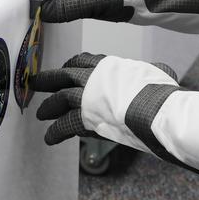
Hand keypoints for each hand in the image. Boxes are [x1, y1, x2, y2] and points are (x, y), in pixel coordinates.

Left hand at [34, 52, 178, 144]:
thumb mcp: (157, 72)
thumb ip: (150, 72)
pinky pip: (64, 125)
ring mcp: (87, 96)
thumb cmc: (161, 93)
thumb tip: (161, 71)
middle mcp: (94, 77)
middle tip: (37, 83)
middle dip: (49, 79)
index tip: (66, 69)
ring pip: (60, 98)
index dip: (72, 65)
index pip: (84, 60)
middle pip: (65, 75)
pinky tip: (49, 139)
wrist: (155, 109)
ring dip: (49, 106)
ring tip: (40, 113)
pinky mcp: (84, 116)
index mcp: (111, 66)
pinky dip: (55, 132)